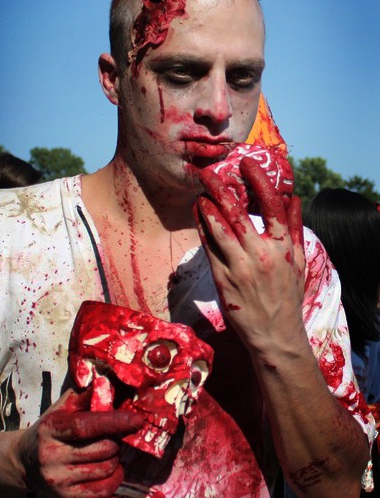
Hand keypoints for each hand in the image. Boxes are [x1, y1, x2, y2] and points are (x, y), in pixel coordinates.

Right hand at [17, 388, 144, 497]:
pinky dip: (114, 478)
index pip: (85, 426)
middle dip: (116, 441)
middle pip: (102, 449)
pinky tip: (111, 469)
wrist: (23, 462)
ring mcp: (58, 480)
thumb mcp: (61, 408)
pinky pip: (103, 491)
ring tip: (108, 452)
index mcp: (51, 428)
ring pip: (106, 468)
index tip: (137, 419)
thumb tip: (110, 382)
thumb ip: (84, 395)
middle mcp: (51, 455)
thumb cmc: (50, 430)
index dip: (114, 422)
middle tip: (114, 437)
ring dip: (115, 458)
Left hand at [195, 156, 305, 352]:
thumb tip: (293, 197)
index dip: (258, 181)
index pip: (270, 205)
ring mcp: (240, 267)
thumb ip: (295, 227)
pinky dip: (203, 228)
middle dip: (222, 189)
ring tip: (200, 191)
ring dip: (207, 207)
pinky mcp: (223, 280)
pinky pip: (209, 248)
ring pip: (219, 229)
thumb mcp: (299, 261)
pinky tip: (199, 214)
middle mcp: (261, 254)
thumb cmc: (288, 295)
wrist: (274, 334)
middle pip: (238, 213)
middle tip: (210, 173)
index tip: (246, 164)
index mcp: (283, 247)